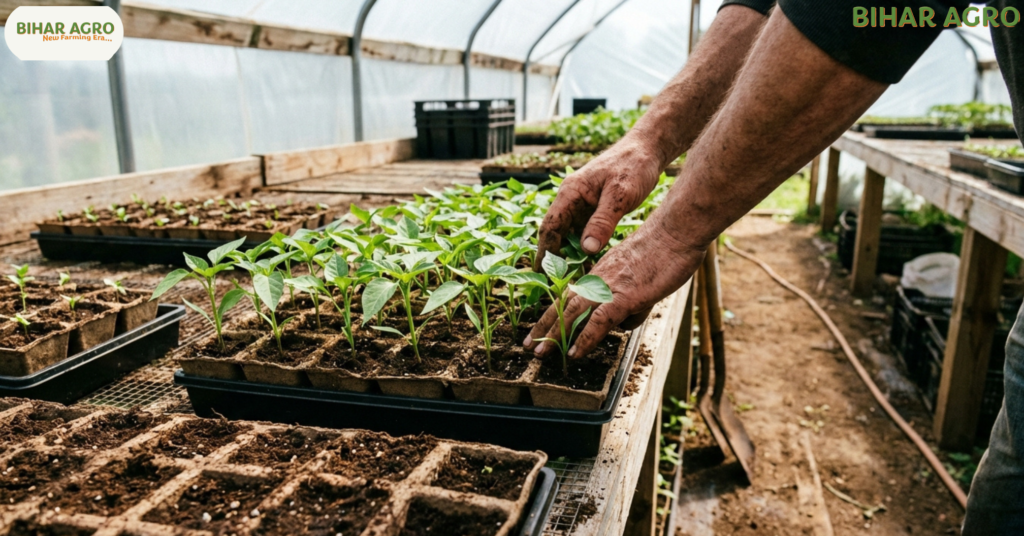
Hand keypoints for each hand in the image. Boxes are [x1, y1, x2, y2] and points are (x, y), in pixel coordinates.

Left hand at [524, 217, 705, 358]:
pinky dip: (585, 338)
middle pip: (564, 305)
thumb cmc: (664, 251)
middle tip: (529, 346)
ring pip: (573, 313)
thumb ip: (628, 299)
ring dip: (555, 335)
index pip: (570, 294)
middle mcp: (599, 279)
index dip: (553, 312)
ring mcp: (610, 287)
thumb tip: (622, 321)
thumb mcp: (639, 278)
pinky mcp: (625, 296)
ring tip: (540, 354)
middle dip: (544, 327)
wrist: (676, 232)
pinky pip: (599, 320)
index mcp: (601, 273)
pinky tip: (576, 352)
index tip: (540, 327)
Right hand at [534, 139, 665, 271]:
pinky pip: (584, 233)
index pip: (550, 226)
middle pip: (556, 234)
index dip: (545, 252)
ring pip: (570, 236)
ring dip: (571, 257)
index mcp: (570, 192)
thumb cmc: (633, 166)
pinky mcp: (594, 210)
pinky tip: (590, 266)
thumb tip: (586, 249)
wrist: (648, 149)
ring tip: (573, 283)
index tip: (543, 274)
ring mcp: (582, 205)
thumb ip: (602, 221)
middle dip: (555, 259)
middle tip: (556, 286)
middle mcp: (571, 200)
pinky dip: (585, 250)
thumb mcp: (620, 195)